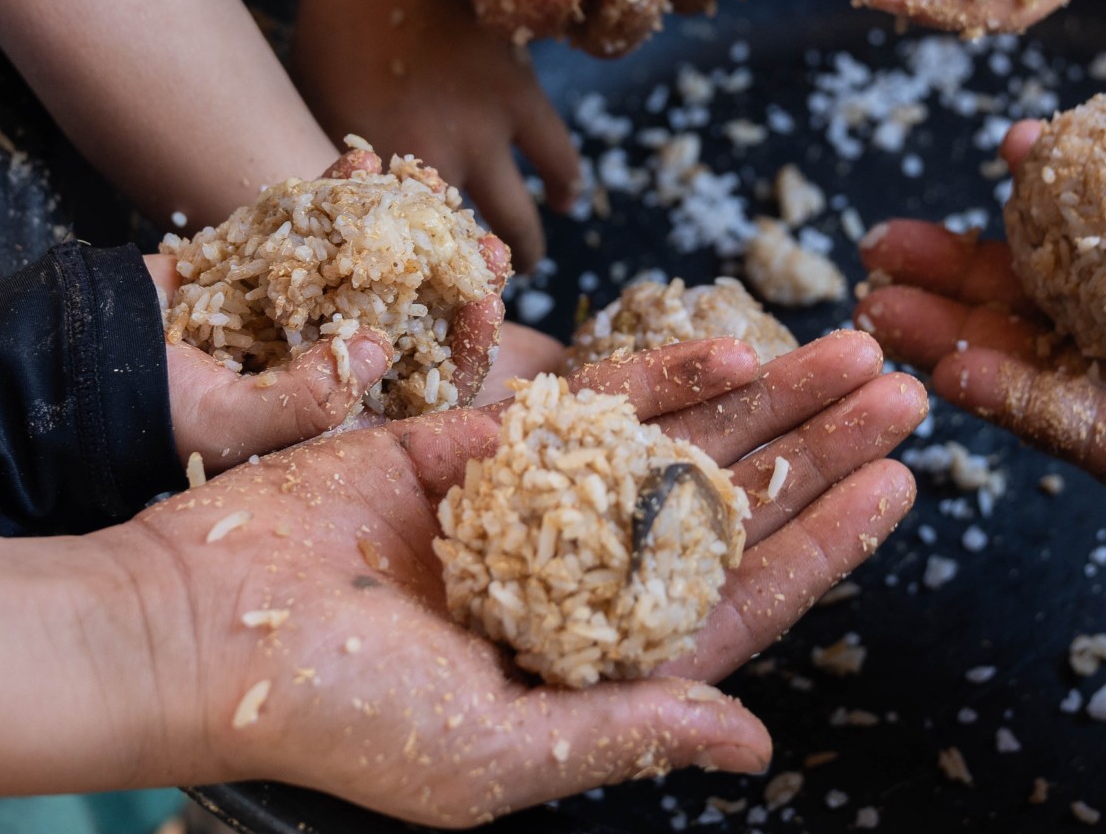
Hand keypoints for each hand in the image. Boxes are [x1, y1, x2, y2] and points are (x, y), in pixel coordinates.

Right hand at [90, 331, 925, 825]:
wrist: (200, 626)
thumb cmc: (339, 716)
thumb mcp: (496, 758)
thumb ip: (629, 734)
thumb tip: (756, 747)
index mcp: (592, 667)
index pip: (739, 602)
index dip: (823, 546)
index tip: (900, 490)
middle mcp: (578, 581)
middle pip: (729, 506)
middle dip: (818, 449)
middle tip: (905, 390)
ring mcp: (534, 505)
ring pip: (678, 441)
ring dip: (768, 398)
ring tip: (857, 350)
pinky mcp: (478, 439)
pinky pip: (591, 399)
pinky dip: (663, 372)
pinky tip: (736, 346)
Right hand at [149, 142, 529, 462]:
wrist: (72, 359)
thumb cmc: (144, 412)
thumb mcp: (226, 426)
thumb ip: (306, 400)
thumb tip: (382, 347)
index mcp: (330, 415)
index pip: (418, 390)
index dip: (461, 350)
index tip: (487, 304)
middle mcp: (322, 362)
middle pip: (409, 322)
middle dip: (449, 280)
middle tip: (485, 240)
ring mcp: (295, 308)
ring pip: (368, 267)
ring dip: (403, 229)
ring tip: (433, 187)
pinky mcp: (263, 263)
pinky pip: (312, 228)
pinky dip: (336, 197)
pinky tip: (362, 162)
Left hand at [293, 0, 578, 266]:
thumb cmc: (334, 29)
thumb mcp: (321, 109)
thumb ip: (344, 166)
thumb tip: (348, 212)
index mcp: (376, 174)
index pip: (400, 255)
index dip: (414, 285)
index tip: (420, 303)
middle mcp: (433, 162)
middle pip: (463, 250)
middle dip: (472, 280)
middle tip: (478, 289)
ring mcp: (483, 131)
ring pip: (519, 217)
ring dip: (524, 244)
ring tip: (524, 257)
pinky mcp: (521, 96)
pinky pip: (556, 157)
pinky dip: (564, 182)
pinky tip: (564, 197)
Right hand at [855, 104, 1105, 546]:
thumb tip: (1104, 129)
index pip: (1095, 245)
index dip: (1031, 214)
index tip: (984, 169)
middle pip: (1046, 316)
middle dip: (958, 286)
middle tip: (880, 260)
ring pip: (1045, 376)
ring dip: (958, 343)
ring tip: (881, 310)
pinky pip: (1087, 431)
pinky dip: (1015, 398)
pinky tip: (954, 364)